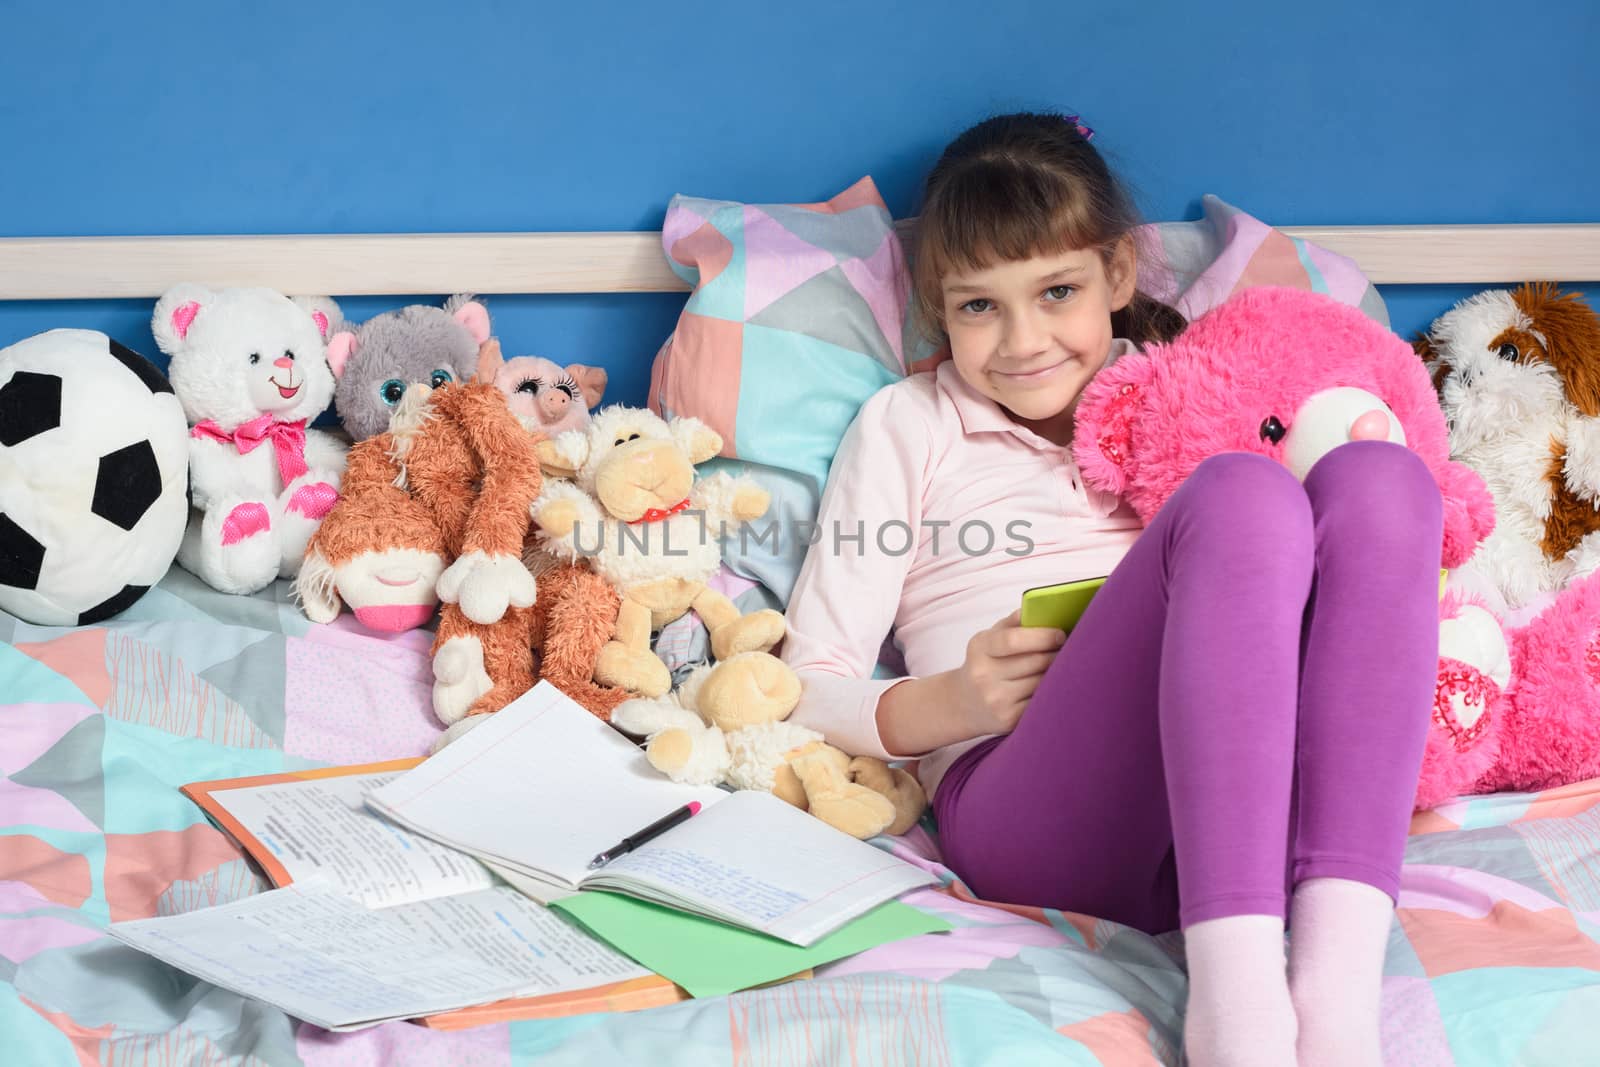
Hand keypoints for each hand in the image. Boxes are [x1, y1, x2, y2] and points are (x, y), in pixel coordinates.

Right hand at [952, 610, 1065, 735]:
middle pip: (1035, 662)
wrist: (963, 704)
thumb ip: (1012, 623)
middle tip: (1070, 649)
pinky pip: (1041, 702)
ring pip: (1042, 682)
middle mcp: (984, 675)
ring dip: (1057, 673)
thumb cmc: (984, 664)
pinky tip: (1052, 687)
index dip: (1042, 636)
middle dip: (1057, 654)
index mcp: (980, 648)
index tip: (1060, 634)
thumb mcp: (989, 639)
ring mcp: (996, 700)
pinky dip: (1051, 693)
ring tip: (1063, 667)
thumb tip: (1039, 608)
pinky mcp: (1008, 720)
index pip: (1013, 640)